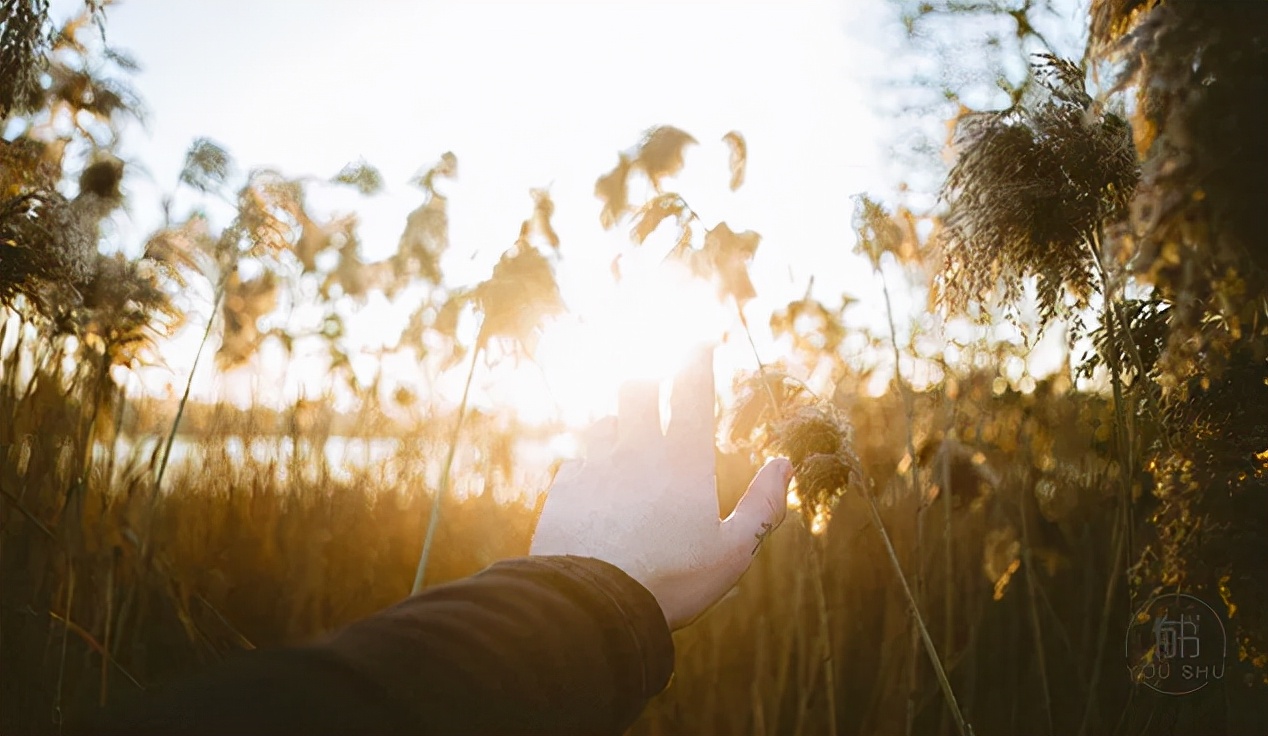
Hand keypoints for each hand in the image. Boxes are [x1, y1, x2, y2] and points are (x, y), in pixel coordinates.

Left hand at [530, 347, 791, 629]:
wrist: (592, 603)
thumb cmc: (671, 580)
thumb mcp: (732, 553)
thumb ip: (763, 506)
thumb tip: (783, 465)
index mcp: (683, 460)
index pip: (691, 389)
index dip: (696, 358)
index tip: (700, 342)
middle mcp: (636, 450)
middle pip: (636, 387)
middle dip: (649, 383)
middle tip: (658, 394)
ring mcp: (596, 465)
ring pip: (603, 420)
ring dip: (618, 424)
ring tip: (629, 447)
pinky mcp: (564, 488)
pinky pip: (578, 458)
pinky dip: (591, 463)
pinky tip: (598, 486)